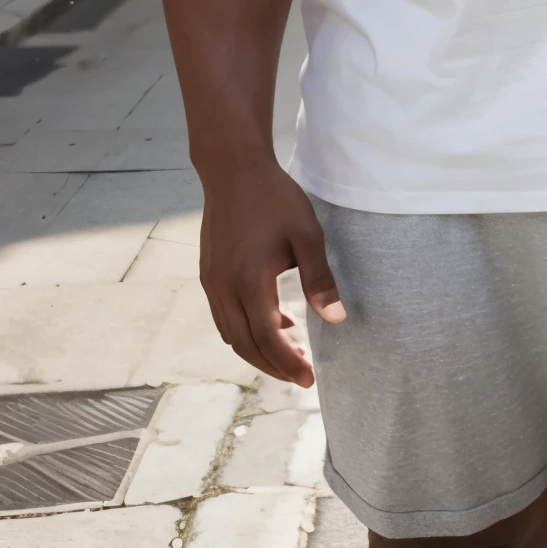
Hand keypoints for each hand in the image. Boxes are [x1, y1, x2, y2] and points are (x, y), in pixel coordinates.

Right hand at [199, 157, 344, 385]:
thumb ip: (319, 280)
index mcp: (249, 282)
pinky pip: (224, 316)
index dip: (288, 363)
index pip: (268, 339)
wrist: (233, 169)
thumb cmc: (274, 198)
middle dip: (274, 366)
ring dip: (258, 350)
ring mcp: (213, 282)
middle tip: (301, 375)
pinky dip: (245, 329)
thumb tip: (337, 320)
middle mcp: (224, 288)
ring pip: (231, 334)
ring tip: (290, 350)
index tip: (310, 378)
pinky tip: (272, 320)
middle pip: (246, 345)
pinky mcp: (209, 273)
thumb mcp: (306, 235)